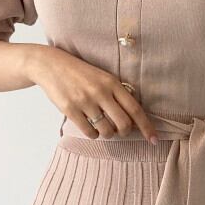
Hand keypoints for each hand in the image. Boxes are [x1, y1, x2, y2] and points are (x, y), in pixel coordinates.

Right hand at [28, 46, 158, 143]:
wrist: (51, 65)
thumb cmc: (80, 73)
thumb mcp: (102, 77)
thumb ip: (117, 94)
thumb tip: (134, 119)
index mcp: (112, 83)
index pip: (135, 109)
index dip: (147, 127)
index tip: (154, 140)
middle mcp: (101, 92)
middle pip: (123, 124)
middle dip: (124, 132)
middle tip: (119, 130)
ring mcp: (85, 101)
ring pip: (107, 131)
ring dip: (107, 134)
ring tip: (101, 127)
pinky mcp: (70, 110)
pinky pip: (90, 133)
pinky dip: (93, 135)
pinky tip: (90, 128)